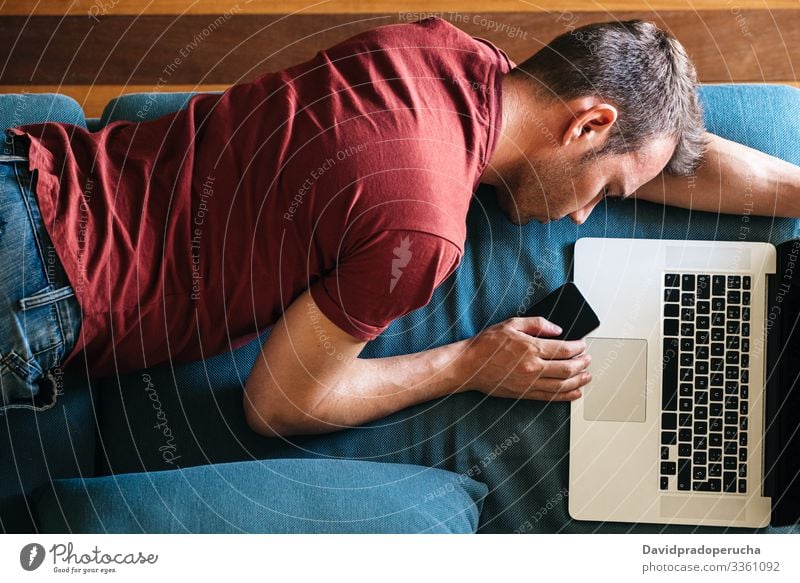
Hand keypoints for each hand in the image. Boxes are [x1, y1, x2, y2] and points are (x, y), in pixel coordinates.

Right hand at [463, 316, 591, 400]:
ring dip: (579, 381)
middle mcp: (533, 368)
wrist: (468, 366)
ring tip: (587, 376)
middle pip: (568, 368)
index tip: (582, 344)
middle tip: (588, 359)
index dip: (578, 347)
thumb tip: (557, 329)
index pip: (565, 349)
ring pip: (563, 385)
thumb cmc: (486, 345)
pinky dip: (566, 396)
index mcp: (531, 348)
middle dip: (583, 363)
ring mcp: (529, 383)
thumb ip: (537, 324)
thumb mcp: (511, 324)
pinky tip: (575, 392)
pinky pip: (551, 397)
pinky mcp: (525, 394)